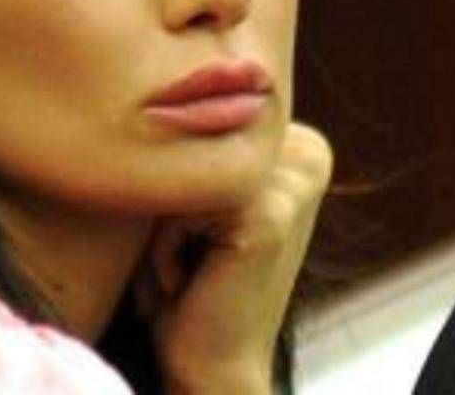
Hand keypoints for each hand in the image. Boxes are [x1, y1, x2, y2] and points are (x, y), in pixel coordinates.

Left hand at [135, 122, 332, 394]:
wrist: (210, 361)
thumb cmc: (184, 277)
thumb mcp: (187, 195)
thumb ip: (186, 143)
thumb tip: (149, 92)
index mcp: (293, 137)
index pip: (188, 120)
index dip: (171, 180)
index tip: (199, 235)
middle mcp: (306, 149)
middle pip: (183, 141)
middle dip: (165, 204)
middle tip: (190, 258)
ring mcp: (295, 180)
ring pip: (175, 173)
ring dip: (161, 228)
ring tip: (187, 267)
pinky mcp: (271, 213)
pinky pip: (174, 207)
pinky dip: (163, 249)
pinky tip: (191, 280)